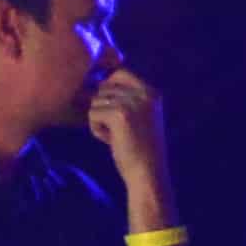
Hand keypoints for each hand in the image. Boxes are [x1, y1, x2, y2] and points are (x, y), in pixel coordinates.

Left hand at [84, 67, 171, 190]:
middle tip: (114, 127)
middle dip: (102, 106)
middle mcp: (144, 93)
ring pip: (96, 100)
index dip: (107, 87)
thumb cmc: (140, 148)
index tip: (109, 108)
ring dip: (99, 119)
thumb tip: (92, 82)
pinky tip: (109, 140)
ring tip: (114, 135)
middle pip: (104, 86)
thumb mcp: (140, 116)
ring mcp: (132, 103)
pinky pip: (93, 113)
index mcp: (152, 92)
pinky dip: (96, 128)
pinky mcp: (119, 115)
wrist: (148, 173)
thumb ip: (124, 98)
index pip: (120, 72)